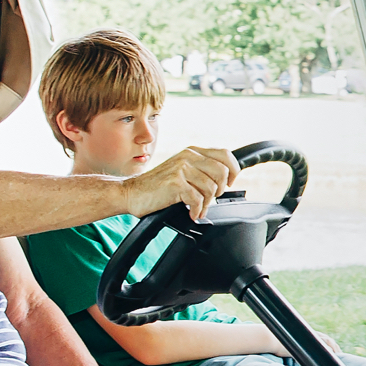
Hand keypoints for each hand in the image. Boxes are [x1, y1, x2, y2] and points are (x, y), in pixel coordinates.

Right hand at [120, 146, 235, 217]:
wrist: (131, 193)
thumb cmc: (157, 186)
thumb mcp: (182, 170)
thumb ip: (201, 169)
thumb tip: (226, 178)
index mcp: (192, 152)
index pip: (225, 154)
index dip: (233, 170)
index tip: (228, 183)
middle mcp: (188, 156)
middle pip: (222, 172)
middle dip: (219, 190)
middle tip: (208, 198)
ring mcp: (181, 168)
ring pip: (211, 188)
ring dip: (206, 203)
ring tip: (197, 207)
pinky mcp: (175, 183)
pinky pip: (198, 199)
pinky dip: (197, 210)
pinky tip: (191, 213)